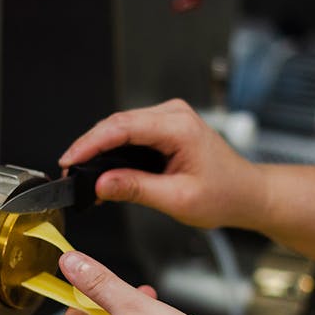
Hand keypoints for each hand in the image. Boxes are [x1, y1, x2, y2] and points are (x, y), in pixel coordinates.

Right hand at [58, 99, 267, 229]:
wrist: (247, 193)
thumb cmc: (224, 195)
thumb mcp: (178, 199)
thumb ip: (136, 189)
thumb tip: (101, 184)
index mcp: (179, 127)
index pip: (122, 127)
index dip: (90, 144)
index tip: (69, 160)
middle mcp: (174, 115)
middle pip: (117, 123)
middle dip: (88, 146)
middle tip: (68, 171)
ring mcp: (169, 118)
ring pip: (121, 126)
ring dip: (99, 147)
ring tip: (80, 172)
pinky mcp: (165, 127)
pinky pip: (130, 132)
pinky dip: (112, 148)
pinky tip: (101, 168)